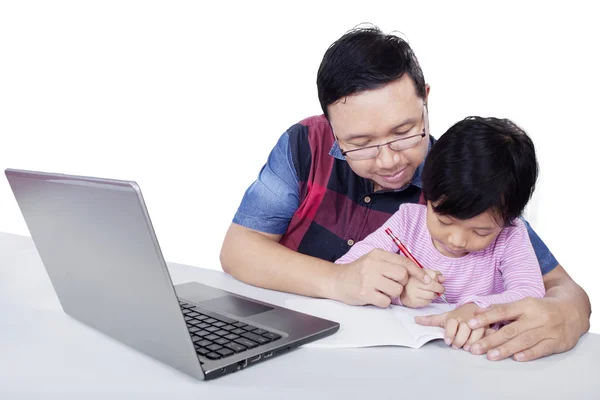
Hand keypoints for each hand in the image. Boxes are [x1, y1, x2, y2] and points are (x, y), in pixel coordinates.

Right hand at [332, 249, 431, 307]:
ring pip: (396, 290)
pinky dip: (384, 302)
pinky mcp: (364, 293)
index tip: (426, 279)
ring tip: (381, 290)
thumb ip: (392, 263)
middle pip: (403, 276)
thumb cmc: (359, 272)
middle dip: (401, 284)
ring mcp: (368, 279)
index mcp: (377, 254)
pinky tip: (375, 297)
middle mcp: (373, 264)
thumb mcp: (373, 260)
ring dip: (392, 294)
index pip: (404, 262)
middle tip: (392, 284)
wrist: (337, 280)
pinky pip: (386, 301)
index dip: (418, 272)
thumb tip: (418, 271)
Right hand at [399, 269, 445, 307]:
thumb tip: (442, 279)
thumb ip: (434, 274)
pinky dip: (429, 300)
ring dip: (434, 295)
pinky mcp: (412, 301)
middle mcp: (412, 283)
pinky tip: (425, 297)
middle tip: (441, 290)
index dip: (438, 279)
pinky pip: (427, 302)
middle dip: (440, 289)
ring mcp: (411, 293)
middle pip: (432, 286)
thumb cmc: (414, 281)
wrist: (401, 290)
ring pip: (431, 295)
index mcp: (415, 274)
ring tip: (432, 293)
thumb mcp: (423, 274)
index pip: (433, 276)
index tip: (439, 282)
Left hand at [415, 302, 486, 349]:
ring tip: (465, 348)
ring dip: (471, 341)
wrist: (473, 308)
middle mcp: (466, 319)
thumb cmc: (456, 316)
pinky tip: (475, 347)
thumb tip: (415, 320)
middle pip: (464, 328)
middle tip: (455, 345)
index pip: (452, 323)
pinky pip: (485, 334)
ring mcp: (477, 322)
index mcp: (454, 317)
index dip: (450, 333)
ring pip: (476, 331)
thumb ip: (430, 320)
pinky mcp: (486, 326)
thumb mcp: (443, 317)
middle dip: (460, 339)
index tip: (447, 341)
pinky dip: (480, 341)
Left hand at [466, 297, 584, 360]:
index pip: (503, 311)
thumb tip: (478, 312)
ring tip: (490, 356)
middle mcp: (537, 317)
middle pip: (511, 329)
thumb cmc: (541, 308)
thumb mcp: (523, 303)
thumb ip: (502, 308)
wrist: (573, 311)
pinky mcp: (557, 342)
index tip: (470, 323)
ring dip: (506, 349)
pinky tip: (517, 358)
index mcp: (526, 304)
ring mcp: (548, 330)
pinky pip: (541, 349)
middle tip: (475, 348)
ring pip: (524, 340)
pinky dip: (529, 354)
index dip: (486, 318)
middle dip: (491, 340)